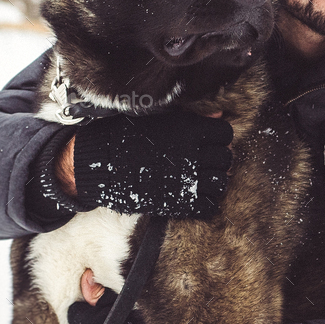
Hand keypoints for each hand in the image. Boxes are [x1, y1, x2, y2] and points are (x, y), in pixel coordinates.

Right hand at [71, 110, 232, 217]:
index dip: (220, 137)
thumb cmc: (124, 135)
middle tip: (206, 161)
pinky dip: (208, 203)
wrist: (99, 164)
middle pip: (225, 158)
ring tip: (203, 179)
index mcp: (188, 130)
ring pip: (221, 182)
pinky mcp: (179, 203)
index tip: (210, 141)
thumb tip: (217, 116)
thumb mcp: (157, 118)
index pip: (225, 133)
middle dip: (219, 159)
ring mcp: (187, 180)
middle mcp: (192, 155)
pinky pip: (209, 206)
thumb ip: (191, 117)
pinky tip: (197, 197)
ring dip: (216, 181)